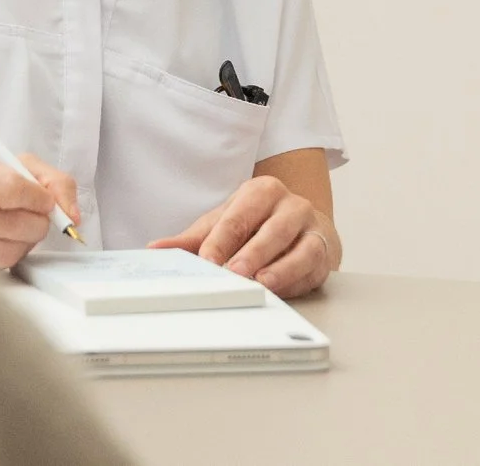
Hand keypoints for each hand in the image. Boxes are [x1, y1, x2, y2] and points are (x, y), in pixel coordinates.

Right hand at [0, 153, 81, 268]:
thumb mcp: (17, 167)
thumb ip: (53, 182)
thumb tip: (71, 216)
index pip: (12, 188)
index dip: (39, 200)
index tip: (47, 204)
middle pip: (13, 224)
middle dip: (36, 225)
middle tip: (35, 220)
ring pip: (7, 252)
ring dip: (24, 244)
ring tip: (16, 232)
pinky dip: (8, 259)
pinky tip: (0, 244)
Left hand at [149, 176, 337, 297]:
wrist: (301, 225)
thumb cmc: (258, 225)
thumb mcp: (223, 225)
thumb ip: (192, 239)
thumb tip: (155, 249)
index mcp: (260, 192)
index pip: (237, 217)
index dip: (220, 240)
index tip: (206, 260)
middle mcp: (289, 204)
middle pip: (270, 229)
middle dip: (251, 253)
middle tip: (232, 272)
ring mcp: (309, 225)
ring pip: (297, 246)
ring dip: (277, 267)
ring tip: (259, 283)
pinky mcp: (324, 249)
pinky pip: (311, 263)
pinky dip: (295, 277)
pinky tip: (279, 288)